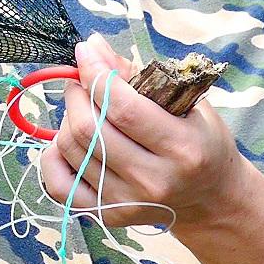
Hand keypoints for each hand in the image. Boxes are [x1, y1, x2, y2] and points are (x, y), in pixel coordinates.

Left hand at [38, 34, 259, 229]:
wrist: (210, 199)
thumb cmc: (201, 141)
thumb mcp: (186, 102)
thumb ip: (139, 76)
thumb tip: (94, 48)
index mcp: (182, 148)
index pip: (123, 108)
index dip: (96, 74)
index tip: (85, 50)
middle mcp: (153, 180)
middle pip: (89, 129)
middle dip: (77, 92)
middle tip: (82, 80)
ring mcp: (127, 202)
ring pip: (70, 149)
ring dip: (67, 118)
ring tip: (83, 108)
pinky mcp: (107, 215)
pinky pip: (59, 183)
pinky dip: (54, 155)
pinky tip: (71, 140)